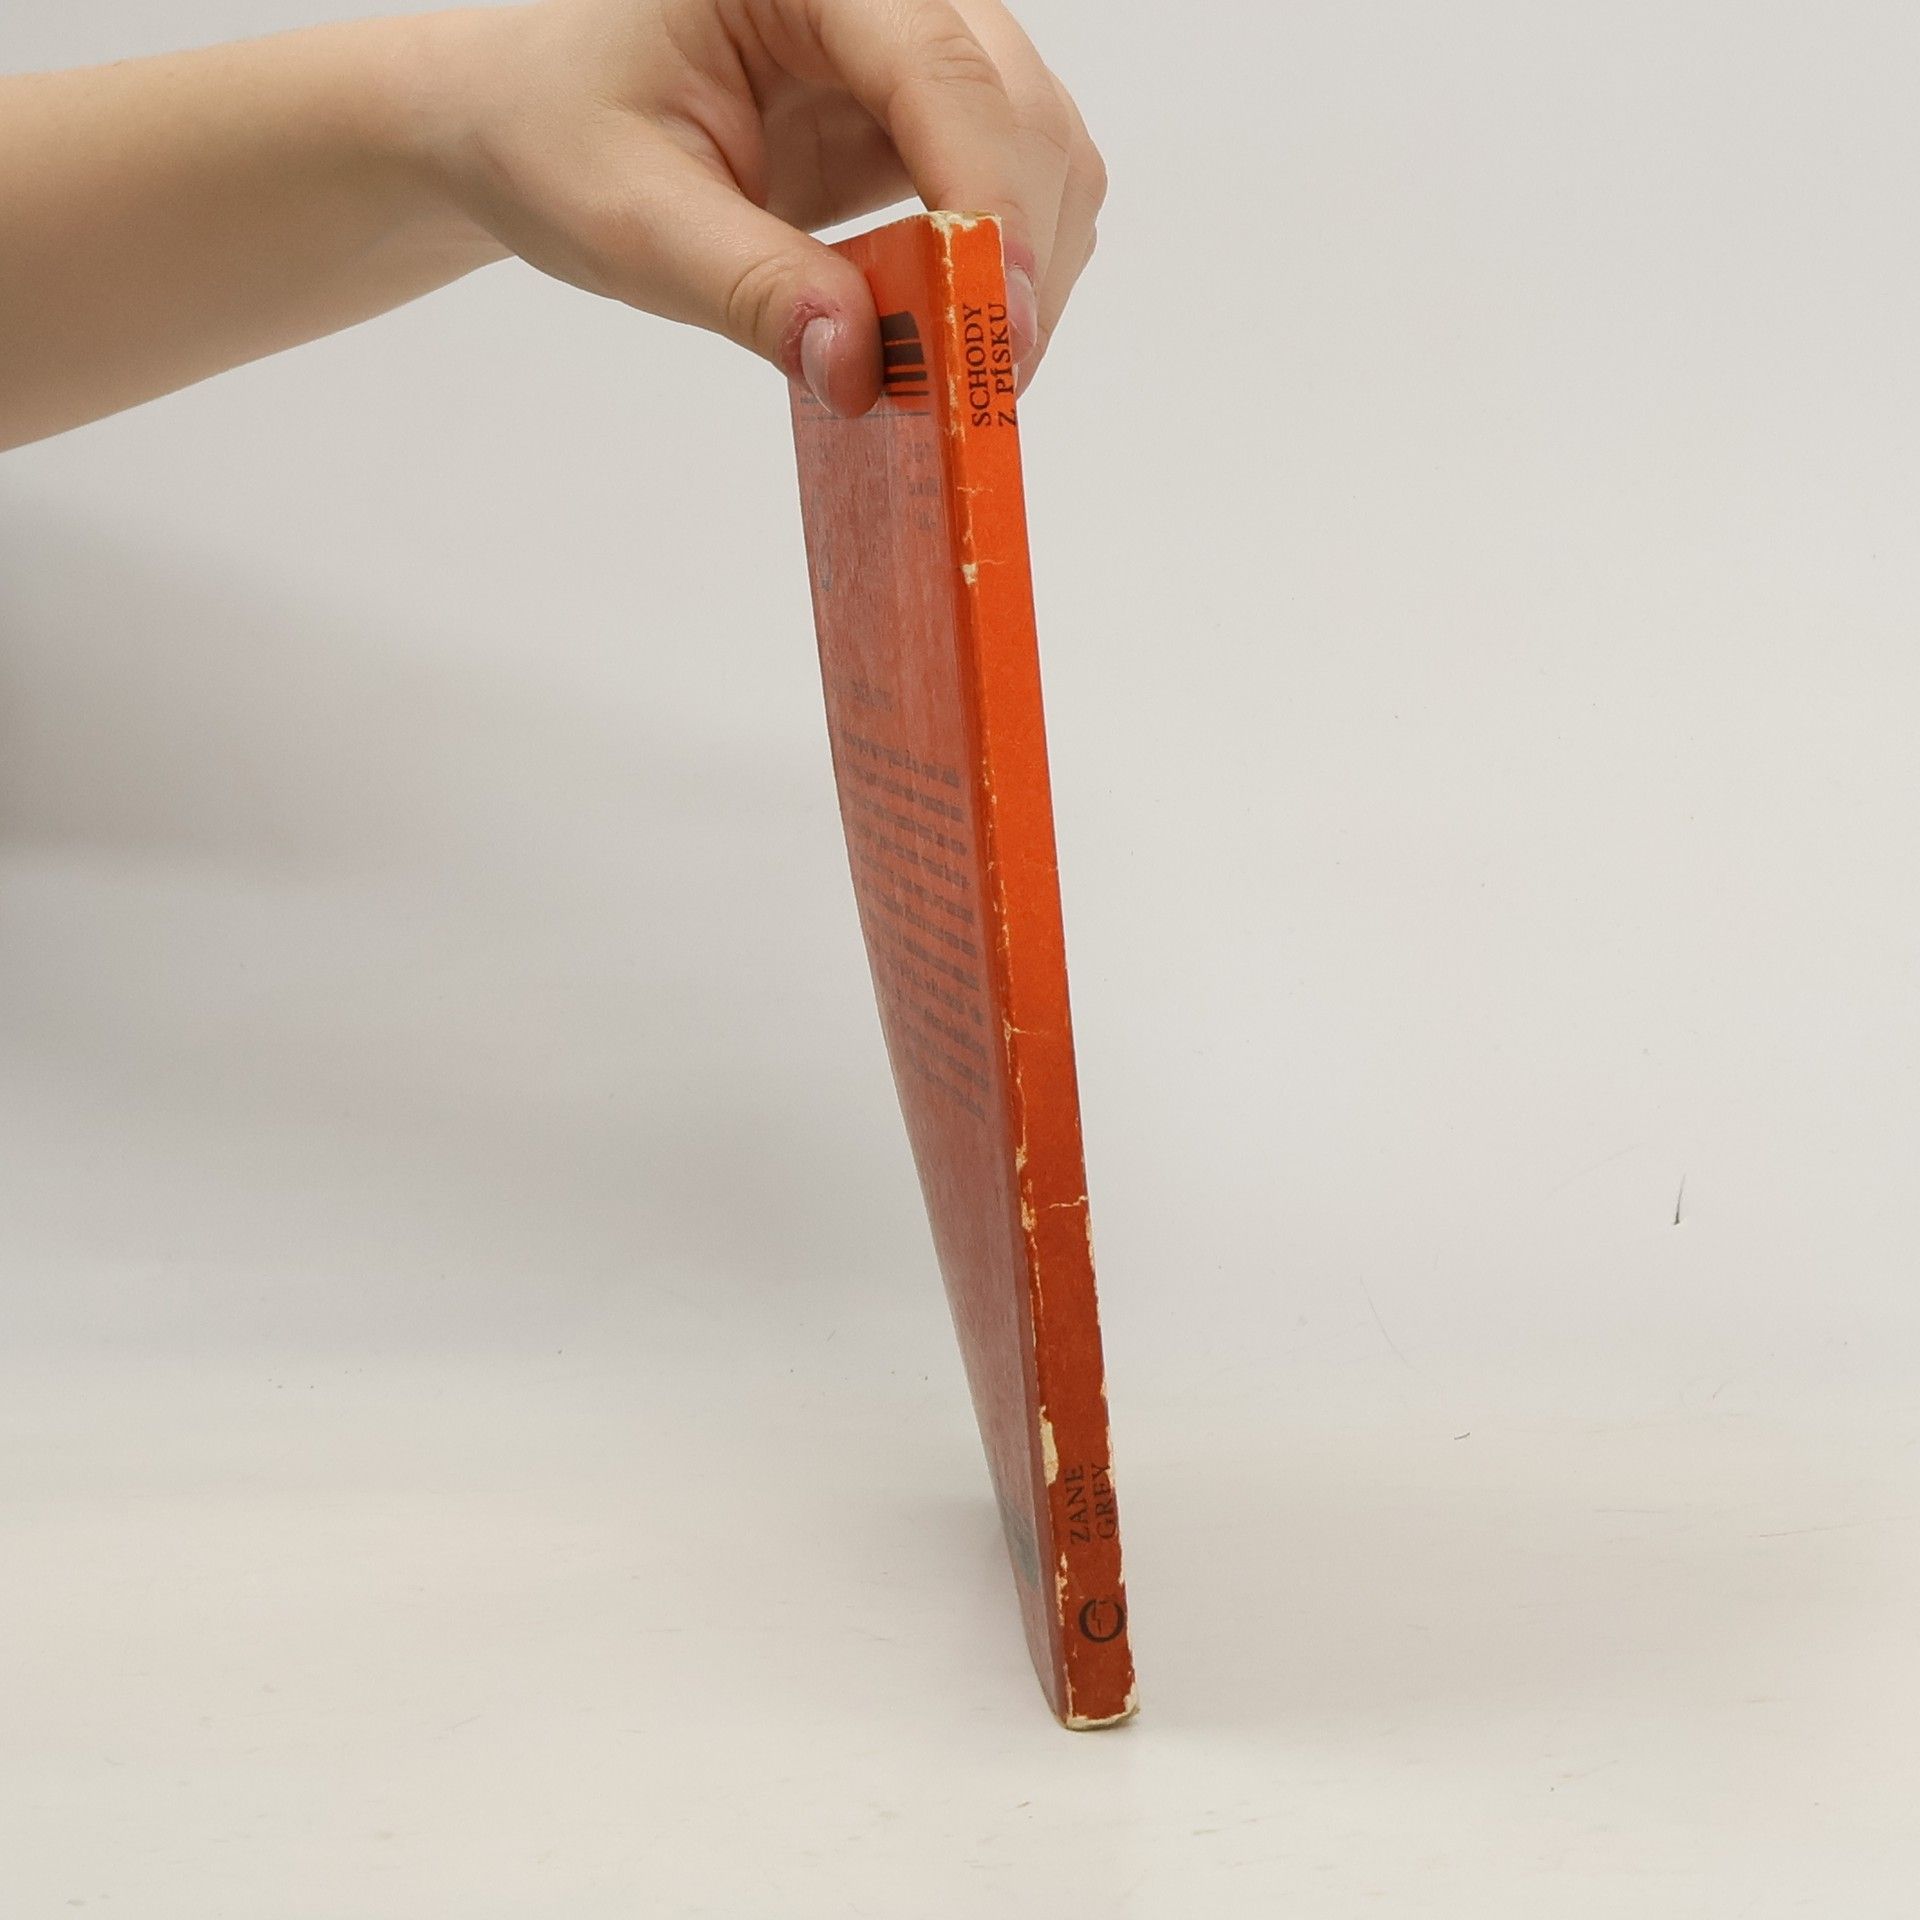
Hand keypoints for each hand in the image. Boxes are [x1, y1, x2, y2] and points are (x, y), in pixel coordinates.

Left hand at [415, 0, 1106, 412]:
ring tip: (960, 370)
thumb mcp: (629, 219)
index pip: (938, 62)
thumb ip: (750, 287)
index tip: (996, 317)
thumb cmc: (556, 135)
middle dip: (1018, 248)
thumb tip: (860, 368)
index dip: (987, 193)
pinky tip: (948, 329)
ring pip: (1042, 148)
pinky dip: (1002, 271)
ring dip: (1023, 267)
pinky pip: (1013, 188)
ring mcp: (912, 49)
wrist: (531, 121)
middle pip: (1018, 106)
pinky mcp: (921, 117)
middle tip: (981, 383)